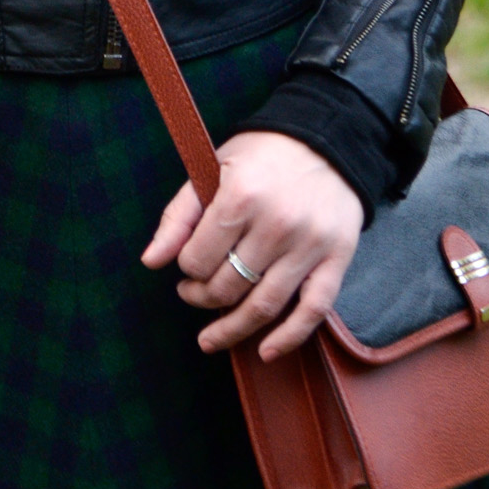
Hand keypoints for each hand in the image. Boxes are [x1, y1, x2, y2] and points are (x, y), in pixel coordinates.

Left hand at [141, 130, 361, 361]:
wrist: (326, 137)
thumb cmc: (263, 154)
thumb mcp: (213, 168)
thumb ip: (179, 215)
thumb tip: (151, 262)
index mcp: (242, 196)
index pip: (198, 259)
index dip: (186, 269)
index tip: (187, 264)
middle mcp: (277, 224)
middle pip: (228, 286)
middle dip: (202, 297)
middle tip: (193, 293)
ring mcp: (309, 245)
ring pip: (264, 306)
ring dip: (232, 329)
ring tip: (211, 338)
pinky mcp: (337, 258)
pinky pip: (314, 311)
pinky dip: (289, 338)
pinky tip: (266, 351)